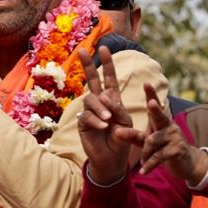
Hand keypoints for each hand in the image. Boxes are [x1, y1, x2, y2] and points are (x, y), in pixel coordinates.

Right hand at [77, 47, 139, 184]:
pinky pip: (87, 116)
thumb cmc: (121, 140)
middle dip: (87, 65)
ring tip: (108, 120)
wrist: (112, 159)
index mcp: (112, 100)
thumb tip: (106, 100)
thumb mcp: (126, 123)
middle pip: (92, 80)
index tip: (104, 48)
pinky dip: (96, 121)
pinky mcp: (82, 123)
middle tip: (82, 50)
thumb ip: (118, 111)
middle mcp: (99, 103)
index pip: (109, 79)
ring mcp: (89, 112)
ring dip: (100, 108)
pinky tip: (103, 127)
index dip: (106, 64)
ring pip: (90, 100)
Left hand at [138, 82, 207, 182]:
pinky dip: (149, 165)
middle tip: (151, 103)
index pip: (154, 105)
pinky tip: (143, 171)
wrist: (185, 163)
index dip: (151, 94)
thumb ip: (132, 135)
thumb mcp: (146, 141)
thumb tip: (115, 131)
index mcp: (160, 121)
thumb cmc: (162, 147)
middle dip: (155, 110)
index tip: (146, 82)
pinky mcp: (177, 150)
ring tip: (142, 162)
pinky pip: (158, 157)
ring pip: (152, 142)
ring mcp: (174, 137)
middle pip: (159, 117)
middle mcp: (168, 125)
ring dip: (145, 153)